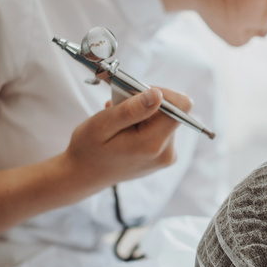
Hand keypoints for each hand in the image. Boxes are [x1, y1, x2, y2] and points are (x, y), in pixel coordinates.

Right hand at [63, 86, 191, 186]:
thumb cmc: (89, 149)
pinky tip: (125, 131)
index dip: (162, 92)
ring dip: (143, 114)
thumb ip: (132, 110)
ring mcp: (167, 156)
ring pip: (164, 119)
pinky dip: (144, 125)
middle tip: (119, 109)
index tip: (139, 93)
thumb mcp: (102, 125)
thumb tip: (158, 95)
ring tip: (119, 123)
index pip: (180, 106)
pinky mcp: (164, 156)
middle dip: (146, 104)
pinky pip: (161, 130)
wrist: (86, 174)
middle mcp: (166, 152)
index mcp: (152, 144)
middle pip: (171, 111)